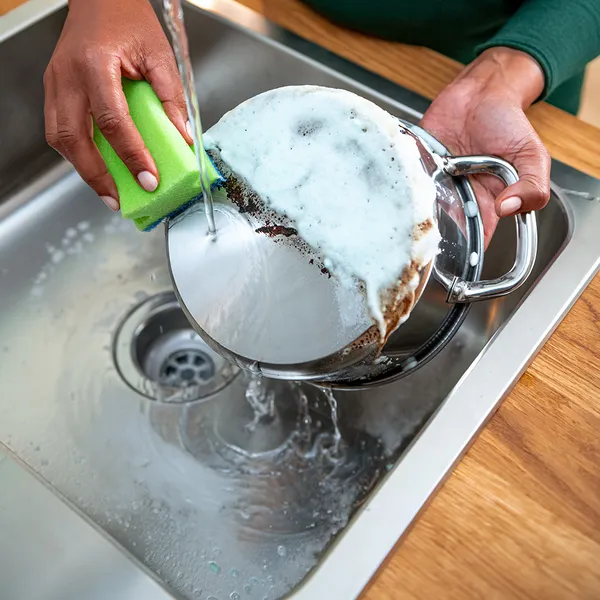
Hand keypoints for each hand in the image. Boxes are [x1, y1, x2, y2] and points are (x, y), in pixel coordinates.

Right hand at [44, 0, 191, 210]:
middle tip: (119, 200)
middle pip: (73, 138)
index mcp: (96, 64)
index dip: (132, 155)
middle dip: (97, 176)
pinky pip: (58, 128)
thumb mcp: (160, 55)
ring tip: (108, 191)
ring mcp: (55, 82)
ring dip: (83, 169)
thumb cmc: (128, 20)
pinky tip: (96, 165)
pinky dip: (77, 152)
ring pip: (59, 137)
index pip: (113, 122)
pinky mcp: (54, 88)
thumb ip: (172, 98)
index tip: (149, 179)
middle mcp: (68, 75)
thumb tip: (183, 139)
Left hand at [420, 47, 550, 247]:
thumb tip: (510, 207)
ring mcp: (435, 184)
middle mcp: (458, 198)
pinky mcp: (416, 167)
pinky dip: (400, 189)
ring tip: (411, 220)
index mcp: (487, 204)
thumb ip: (533, 184)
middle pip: (440, 230)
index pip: (474, 240)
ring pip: (419, 212)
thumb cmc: (507, 124)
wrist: (482, 91)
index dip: (464, 256)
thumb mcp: (532, 155)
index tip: (454, 265)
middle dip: (432, 239)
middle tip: (425, 242)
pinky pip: (405, 184)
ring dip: (414, 216)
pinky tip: (400, 193)